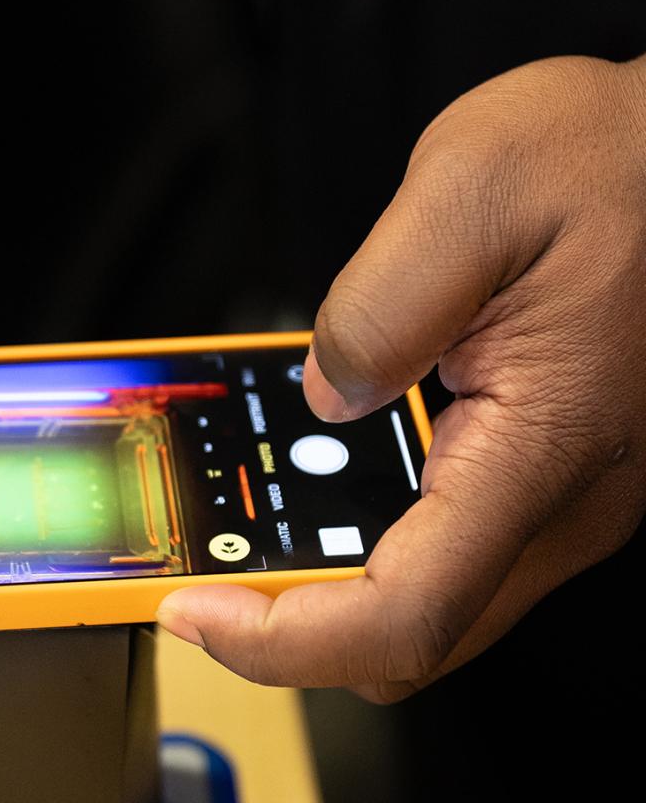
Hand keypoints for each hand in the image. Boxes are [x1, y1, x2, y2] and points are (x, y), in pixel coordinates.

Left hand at [158, 55, 645, 700]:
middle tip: (203, 584)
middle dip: (290, 633)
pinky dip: (364, 560)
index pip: (403, 611)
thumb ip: (377, 310)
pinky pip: (439, 561)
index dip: (284, 641)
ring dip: (324, 601)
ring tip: (243, 549)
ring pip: (423, 613)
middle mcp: (561, 504)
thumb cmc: (617, 161)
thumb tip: (325, 398)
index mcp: (541, 447)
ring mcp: (557, 504)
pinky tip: (316, 507)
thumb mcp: (471, 191)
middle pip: (408, 641)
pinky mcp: (543, 485)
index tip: (199, 614)